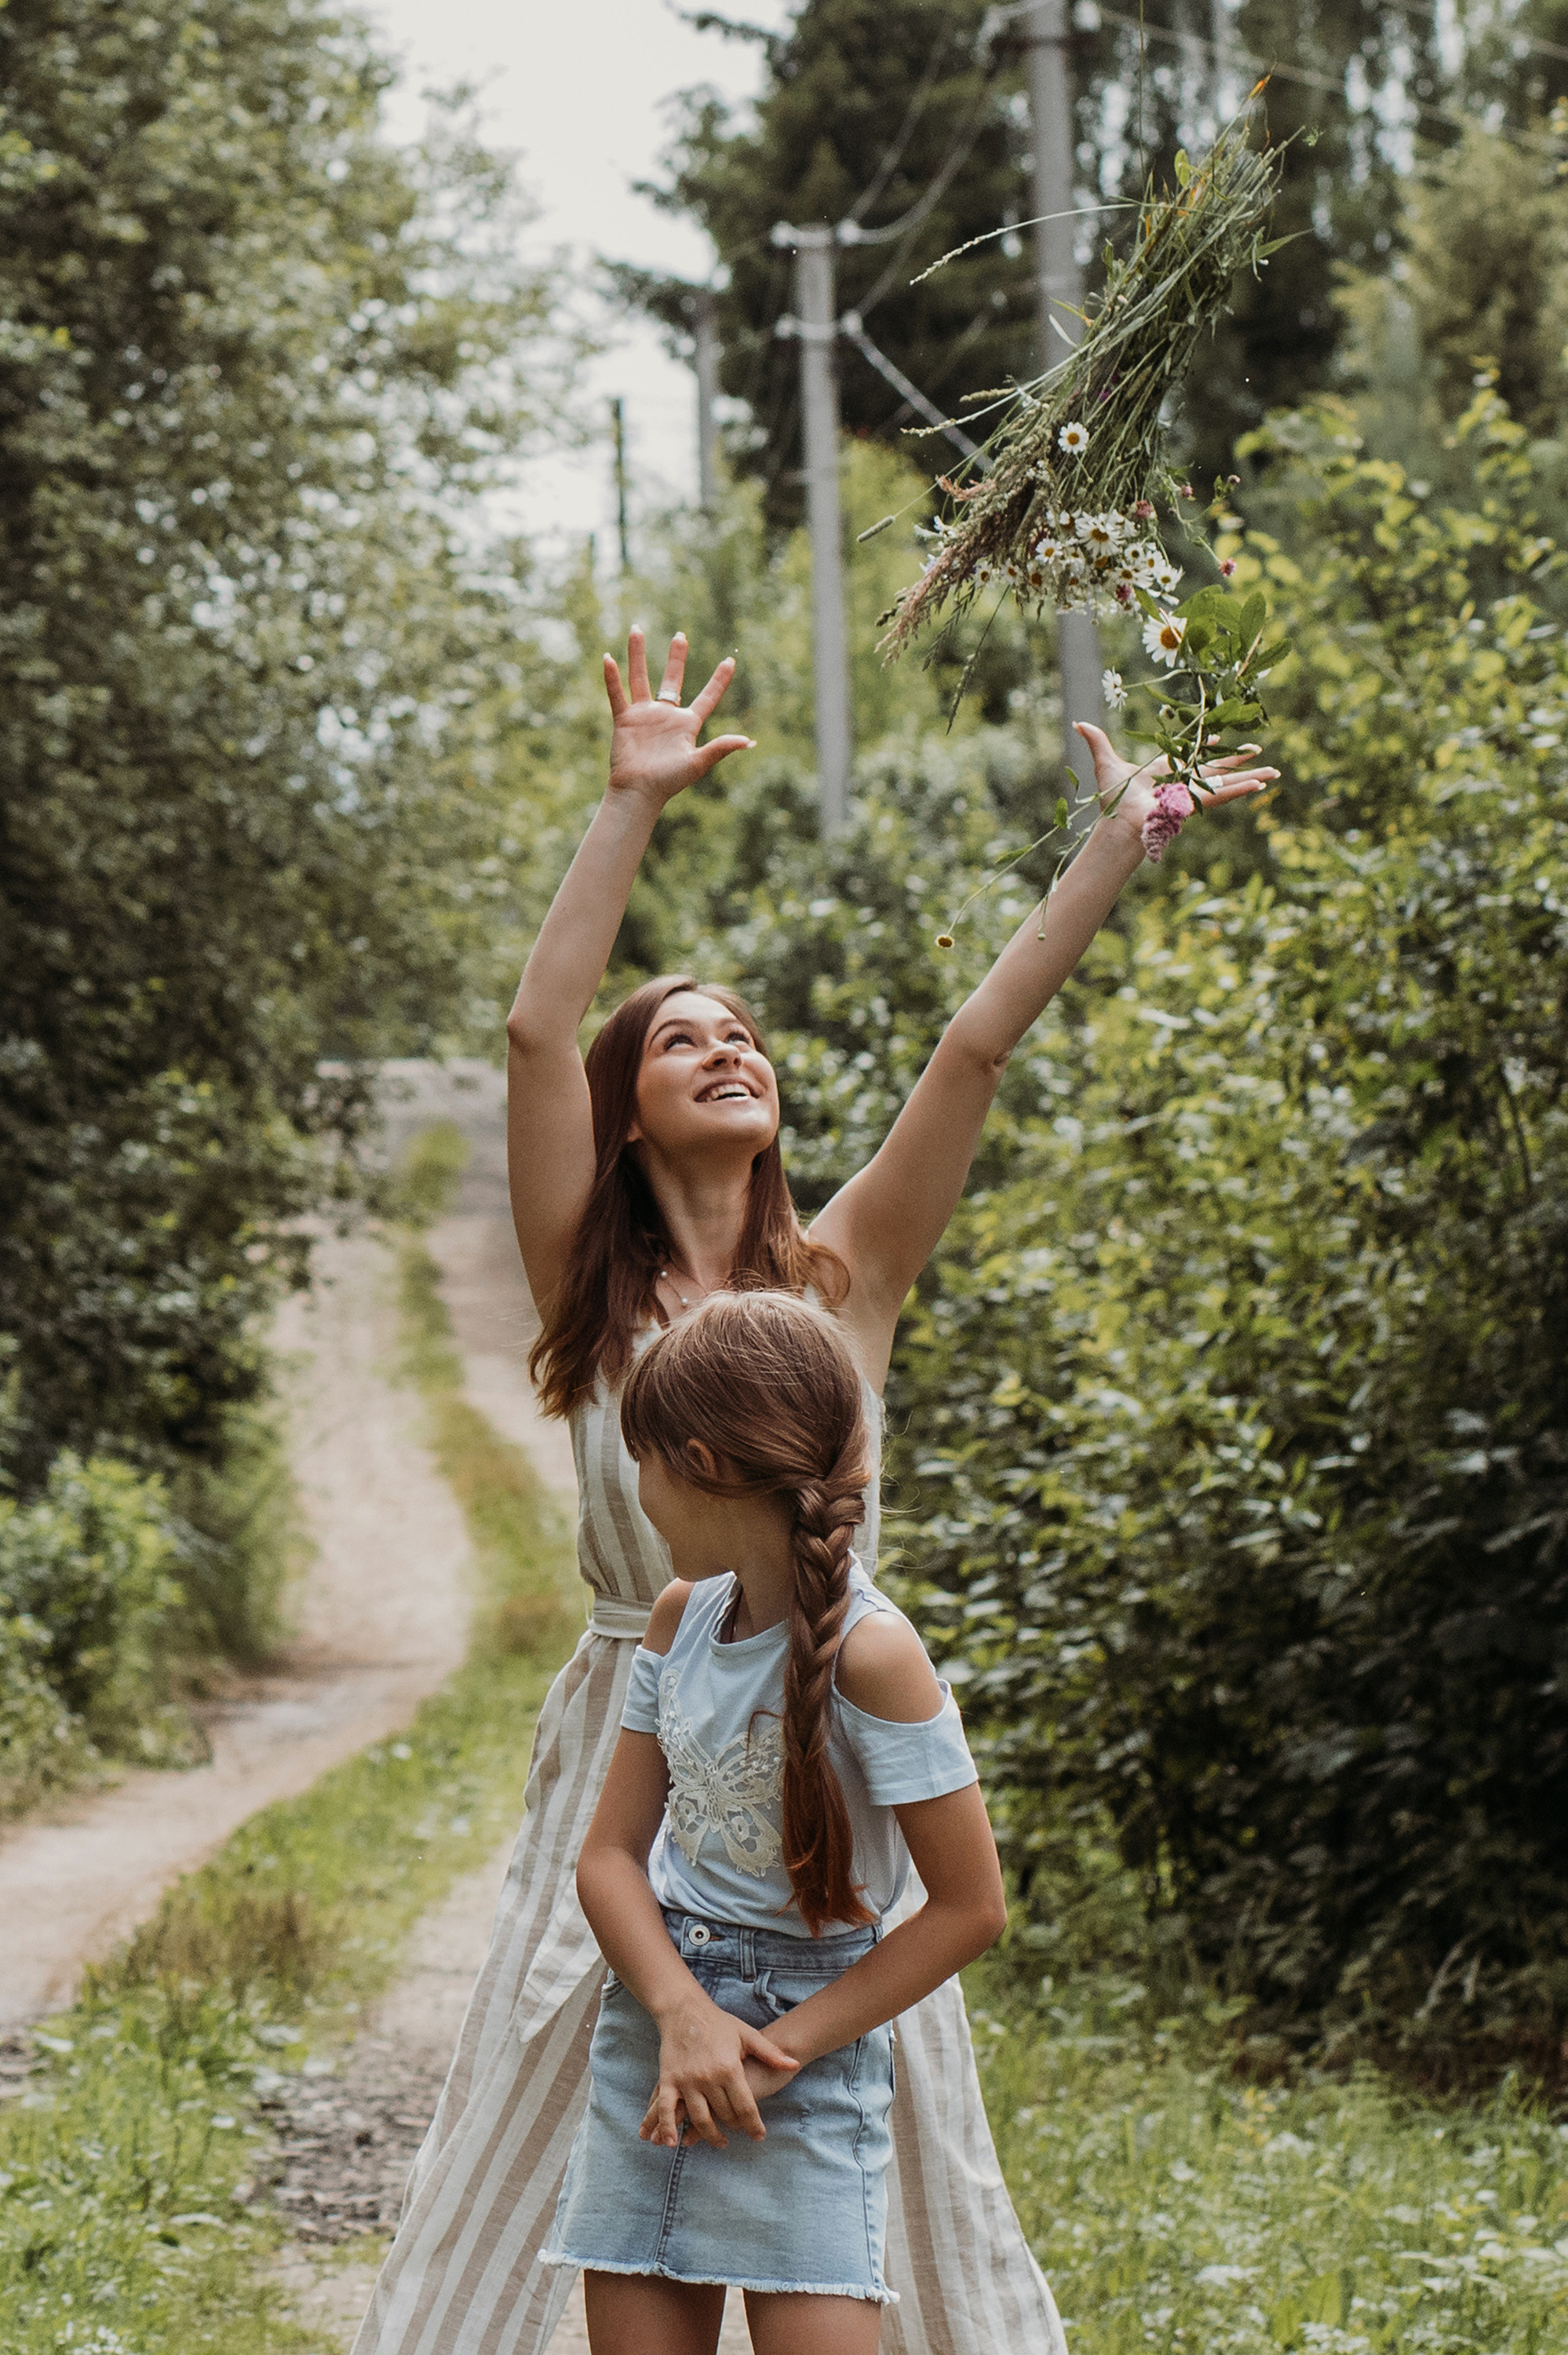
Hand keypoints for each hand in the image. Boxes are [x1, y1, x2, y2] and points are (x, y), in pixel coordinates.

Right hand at [604, 627, 752, 808]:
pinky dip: (612, 678)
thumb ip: (720, 748)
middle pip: (672, 679)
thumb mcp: (697, 763)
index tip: (731, 660)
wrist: (639, 792)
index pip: (708, 697)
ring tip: (637, 629)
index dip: (720, 680)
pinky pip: (617, 694)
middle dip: (677, 657)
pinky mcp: (625, 720)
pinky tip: (608, 658)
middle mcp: (666, 715)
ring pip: (640, 677)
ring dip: (638, 654)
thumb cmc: (670, 781)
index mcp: (687, 724)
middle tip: (680, 635)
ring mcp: (644, 715)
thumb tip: (749, 741)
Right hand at [640, 1992, 798, 2150]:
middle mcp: (708, 2078)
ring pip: (700, 2118)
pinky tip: (672, 2142)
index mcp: (729, 2068)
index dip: (754, 2125)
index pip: (746, 2107)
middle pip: (725, 2114)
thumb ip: (770, 2053)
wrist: (685, 2009)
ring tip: (720, 2141)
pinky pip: (665, 2110)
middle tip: (740, 2130)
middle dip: (735, 2126)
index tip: (759, 2136)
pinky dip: (668, 2128)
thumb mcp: (747, 2035)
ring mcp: (686, 2081)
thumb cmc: (719, 2023)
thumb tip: (794, 2064)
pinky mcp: (667, 2081)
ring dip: (710, 2135)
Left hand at [1072, 722, 1278, 847]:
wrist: (1119, 824)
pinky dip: (1242, 790)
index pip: (1191, 756)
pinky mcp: (1198, 804)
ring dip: (1251, 777)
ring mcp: (1193, 795)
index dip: (1206, 745)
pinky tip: (1260, 786)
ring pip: (1227, 783)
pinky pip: (1224, 796)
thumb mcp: (1105, 763)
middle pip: (1217, 769)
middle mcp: (1183, 784)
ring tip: (1274, 772)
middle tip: (1259, 751)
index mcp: (1167, 772)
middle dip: (1239, 761)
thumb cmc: (1111, 800)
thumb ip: (1096, 741)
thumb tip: (1077, 722)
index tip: (1219, 735)